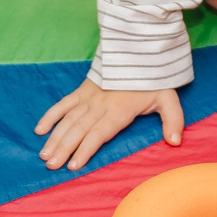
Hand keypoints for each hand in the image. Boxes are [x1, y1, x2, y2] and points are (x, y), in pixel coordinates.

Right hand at [37, 81, 181, 170]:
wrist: (139, 50)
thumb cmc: (153, 79)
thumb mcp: (168, 98)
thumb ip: (173, 120)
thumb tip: (176, 142)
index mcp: (119, 110)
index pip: (99, 133)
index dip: (85, 149)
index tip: (73, 165)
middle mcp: (100, 105)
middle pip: (79, 130)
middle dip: (63, 149)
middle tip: (50, 166)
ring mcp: (89, 97)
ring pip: (68, 120)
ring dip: (55, 138)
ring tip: (44, 155)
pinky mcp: (82, 89)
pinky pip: (63, 103)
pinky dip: (50, 116)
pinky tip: (39, 130)